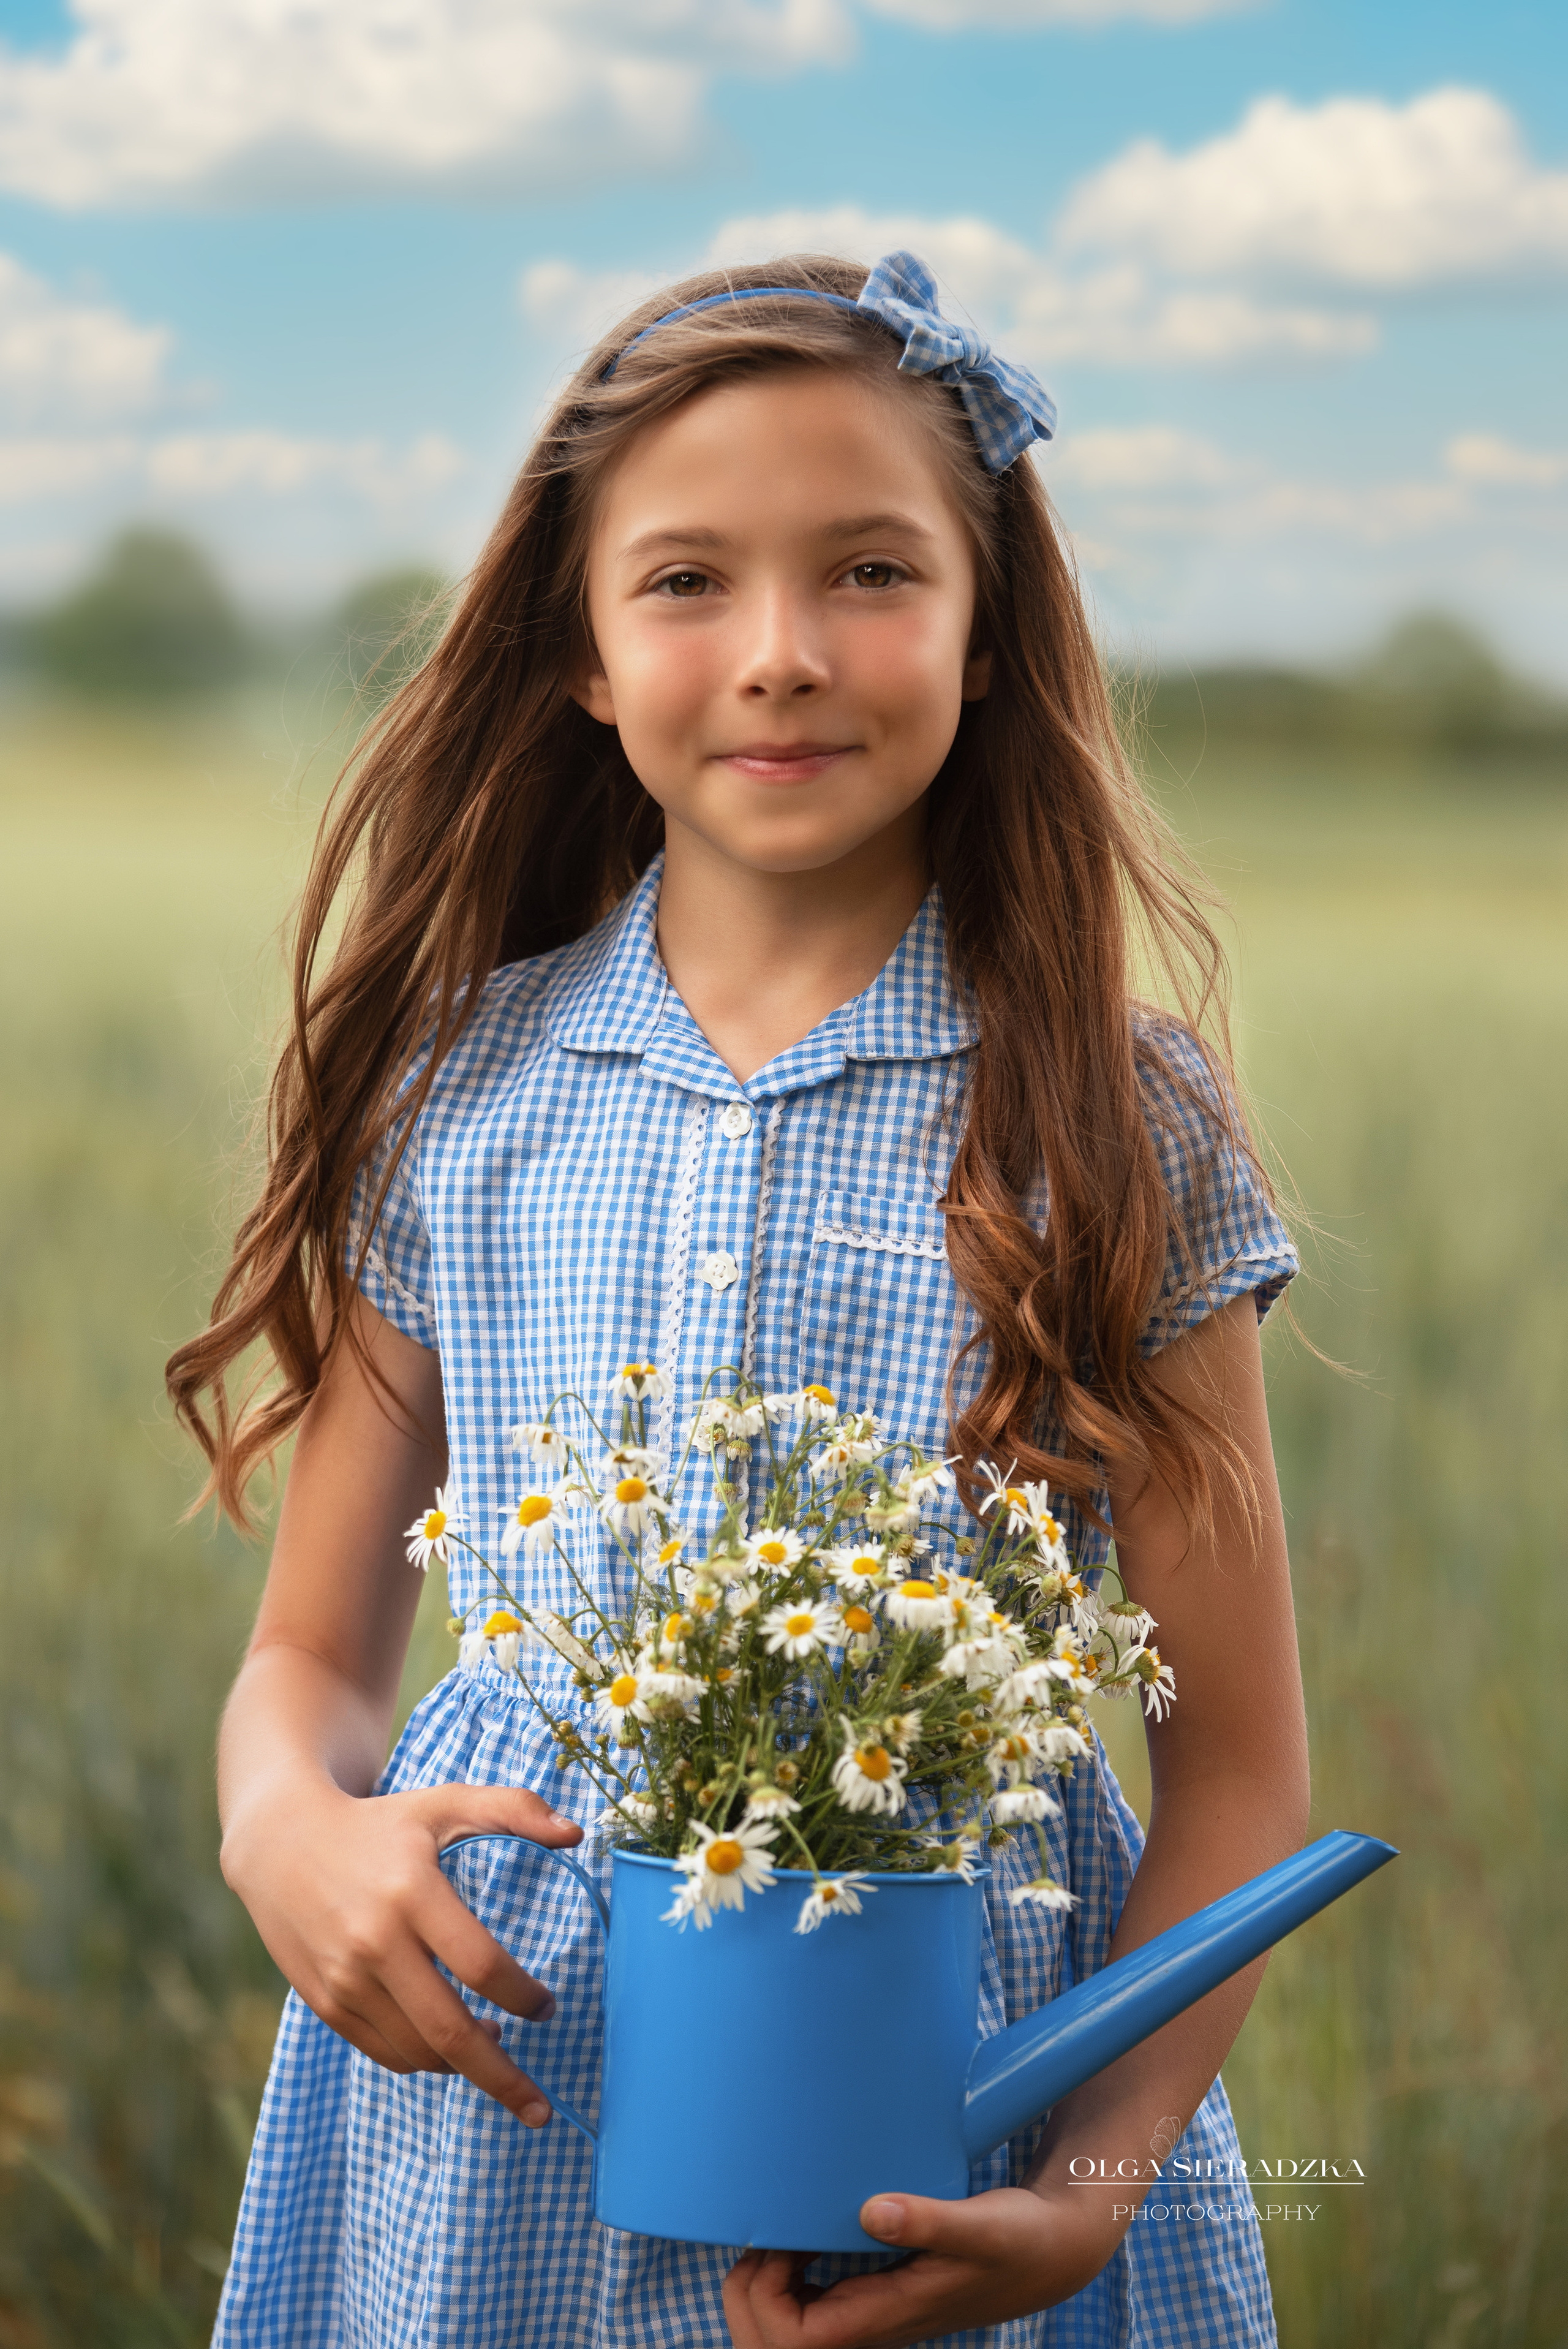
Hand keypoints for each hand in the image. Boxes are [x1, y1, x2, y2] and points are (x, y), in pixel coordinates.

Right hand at [221, 1775, 582, 2125]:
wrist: (280, 1842)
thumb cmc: (379, 1822)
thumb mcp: (444, 1802)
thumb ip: (515, 1809)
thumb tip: (577, 1833)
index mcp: (413, 1892)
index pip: (481, 1965)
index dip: (524, 1996)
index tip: (548, 2007)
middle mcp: (375, 1943)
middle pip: (451, 2032)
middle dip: (504, 2078)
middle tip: (542, 2109)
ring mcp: (346, 1979)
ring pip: (419, 2052)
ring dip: (465, 2066)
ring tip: (494, 2046)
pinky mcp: (326, 2003)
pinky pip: (385, 2053)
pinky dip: (424, 2061)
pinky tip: (448, 2047)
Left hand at [722, 2182, 1126, 2347]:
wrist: (1051, 2252)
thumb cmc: (1019, 2240)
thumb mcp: (981, 2226)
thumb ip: (929, 2221)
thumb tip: (872, 2212)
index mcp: (884, 2320)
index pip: (791, 2342)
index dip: (765, 2296)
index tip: (779, 2236)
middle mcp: (867, 2326)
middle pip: (770, 2345)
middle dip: (746, 2293)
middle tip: (767, 2230)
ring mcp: (866, 2314)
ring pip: (779, 2328)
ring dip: (759, 2284)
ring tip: (779, 2227)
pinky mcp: (871, 2295)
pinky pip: (803, 2304)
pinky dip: (783, 2274)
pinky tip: (800, 2231)